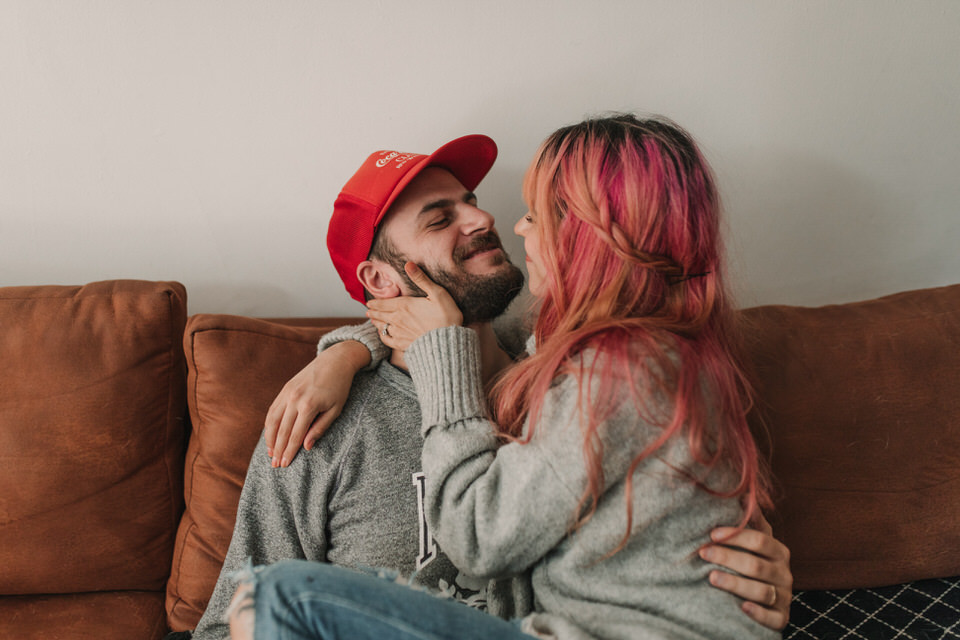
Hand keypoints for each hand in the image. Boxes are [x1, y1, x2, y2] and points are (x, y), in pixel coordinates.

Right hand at [263, 340, 369, 466]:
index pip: (295, 435)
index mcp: (308, 406)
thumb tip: (306, 447)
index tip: (285, 465)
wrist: (334, 361)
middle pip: (281, 430)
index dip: (289, 451)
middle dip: (278, 450)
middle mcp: (294, 399)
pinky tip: (269, 435)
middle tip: (275, 466)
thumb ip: (320, 428)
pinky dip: (269, 424)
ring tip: (270, 454)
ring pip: (272, 420)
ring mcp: (287, 393)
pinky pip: (272, 409)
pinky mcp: (284, 389)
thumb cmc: (339, 387)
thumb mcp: (335, 409)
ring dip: (269, 439)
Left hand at [365, 262, 462, 351]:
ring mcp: (399, 333)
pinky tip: (383, 335)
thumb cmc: (446, 316)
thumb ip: (421, 279)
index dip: (375, 303)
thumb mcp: (437, 293)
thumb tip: (408, 264)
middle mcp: (398, 319)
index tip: (369, 303)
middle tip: (368, 311)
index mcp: (404, 305)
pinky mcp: (403, 344)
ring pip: (382, 327)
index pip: (384, 303)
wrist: (447, 341)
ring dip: (376, 323)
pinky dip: (383, 336)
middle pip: (380, 315)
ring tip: (372, 321)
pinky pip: (387, 340)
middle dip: (373, 312)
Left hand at [700, 513, 792, 630]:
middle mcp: (785, 574)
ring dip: (735, 583)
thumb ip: (751, 521)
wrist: (766, 601)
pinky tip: (741, 607)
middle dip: (728, 558)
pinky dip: (757, 612)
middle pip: (757, 566)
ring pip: (761, 592)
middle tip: (703, 553)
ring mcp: (784, 597)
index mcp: (779, 552)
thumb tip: (742, 491)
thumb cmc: (754, 564)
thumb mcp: (756, 542)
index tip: (711, 534)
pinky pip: (771, 618)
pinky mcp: (780, 619)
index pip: (760, 541)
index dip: (736, 536)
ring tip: (711, 577)